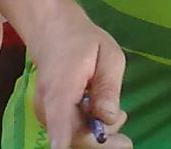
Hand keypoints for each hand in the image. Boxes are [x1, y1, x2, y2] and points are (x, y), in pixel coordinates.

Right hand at [30, 13, 130, 148]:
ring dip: (98, 135)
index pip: (60, 122)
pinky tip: (102, 115)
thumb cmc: (83, 41)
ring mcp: (46, 114)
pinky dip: (89, 129)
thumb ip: (109, 87)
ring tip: (119, 115)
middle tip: (125, 125)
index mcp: (61, 88)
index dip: (66, 140)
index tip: (74, 146)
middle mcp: (47, 107)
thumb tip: (109, 117)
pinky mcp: (49, 117)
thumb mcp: (108, 55)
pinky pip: (70, 131)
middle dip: (102, 140)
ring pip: (73, 137)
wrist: (53, 32)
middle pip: (73, 138)